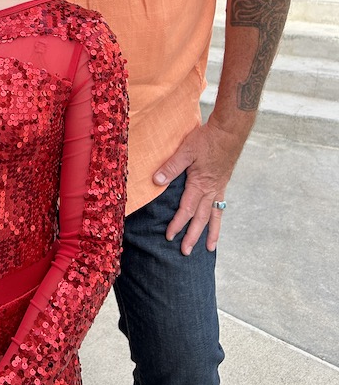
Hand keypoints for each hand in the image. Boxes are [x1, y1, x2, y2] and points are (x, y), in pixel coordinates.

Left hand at [152, 118, 241, 254]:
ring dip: (211, 233)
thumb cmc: (206, 139)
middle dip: (193, 236)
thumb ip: (171, 167)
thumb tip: (156, 181)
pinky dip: (217, 218)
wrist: (228, 132)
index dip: (178, 224)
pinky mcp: (223, 183)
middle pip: (201, 219)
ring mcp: (219, 188)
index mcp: (200, 184)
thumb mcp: (185, 151)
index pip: (186, 210)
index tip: (170, 236)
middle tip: (185, 252)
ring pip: (214, 216)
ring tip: (210, 248)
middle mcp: (211, 190)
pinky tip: (215, 223)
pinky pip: (220, 206)